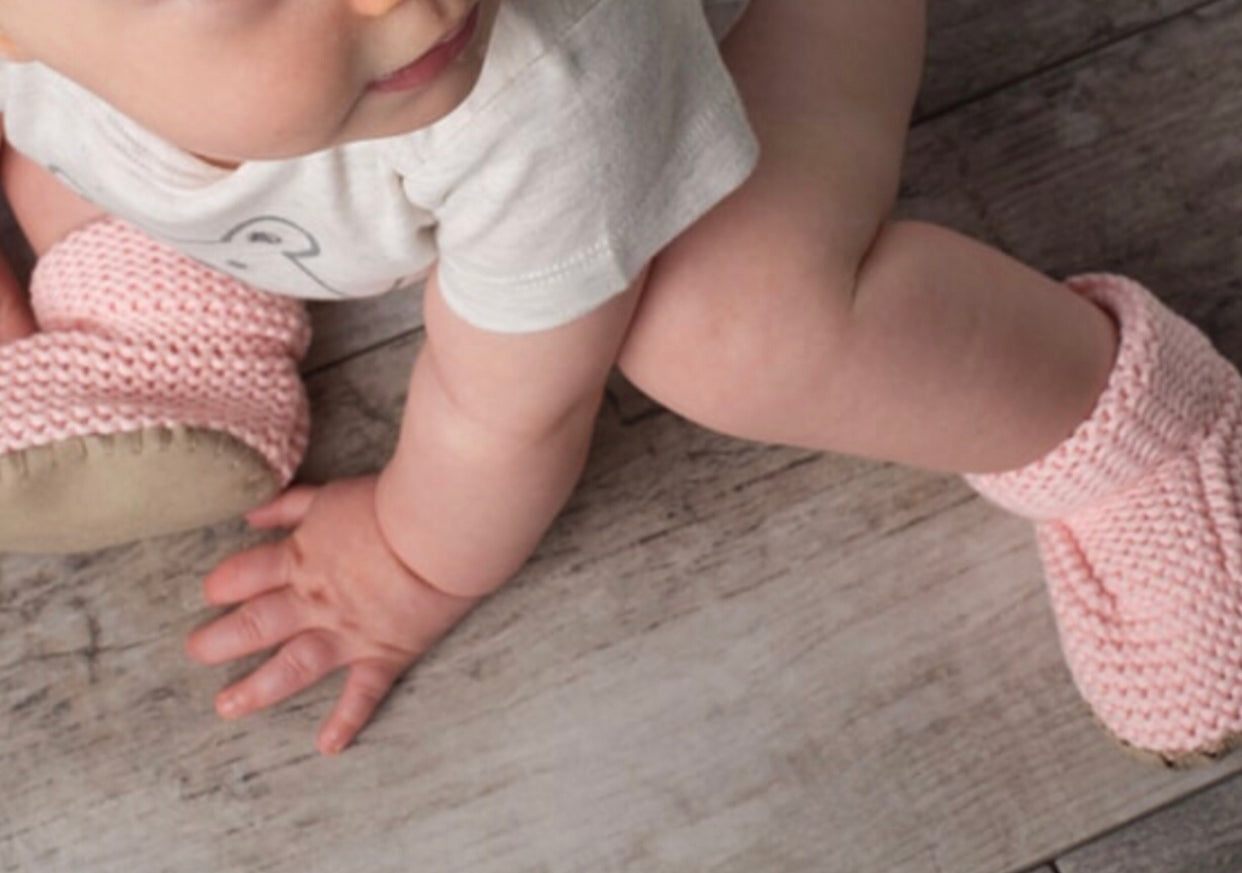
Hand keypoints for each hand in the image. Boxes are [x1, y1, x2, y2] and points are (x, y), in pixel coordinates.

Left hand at [185, 477, 481, 754]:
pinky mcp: (385, 653)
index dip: (221, 585)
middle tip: (196, 652)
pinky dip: (347, 720)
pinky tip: (327, 744)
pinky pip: (362, 693)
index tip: (211, 592)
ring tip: (226, 707)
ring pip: (291, 667)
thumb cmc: (391, 505)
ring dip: (256, 690)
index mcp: (300, 558)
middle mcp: (314, 602)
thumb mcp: (331, 494)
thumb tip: (249, 515)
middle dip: (218, 642)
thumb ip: (289, 507)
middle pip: (253, 625)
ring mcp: (347, 633)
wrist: (440, 530)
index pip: (242, 576)